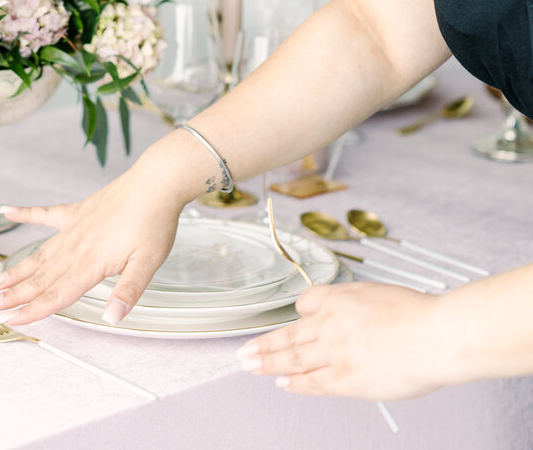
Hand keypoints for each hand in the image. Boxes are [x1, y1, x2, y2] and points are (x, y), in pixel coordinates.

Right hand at [0, 166, 182, 325]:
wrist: (155, 183)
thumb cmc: (154, 222)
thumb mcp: (148, 263)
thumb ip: (128, 291)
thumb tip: (112, 319)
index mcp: (90, 263)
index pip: (56, 295)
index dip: (31, 311)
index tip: (8, 321)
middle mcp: (76, 246)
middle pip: (40, 277)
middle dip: (14, 294)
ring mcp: (74, 226)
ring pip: (40, 253)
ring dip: (17, 268)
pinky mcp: (78, 210)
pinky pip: (46, 214)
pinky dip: (26, 213)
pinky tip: (8, 211)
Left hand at [237, 282, 446, 400]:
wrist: (433, 334)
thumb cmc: (417, 315)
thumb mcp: (378, 294)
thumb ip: (356, 304)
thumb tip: (346, 313)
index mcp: (339, 298)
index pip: (306, 303)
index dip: (297, 314)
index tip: (290, 321)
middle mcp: (330, 323)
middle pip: (289, 334)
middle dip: (264, 344)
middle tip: (244, 352)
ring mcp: (335, 352)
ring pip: (292, 357)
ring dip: (268, 362)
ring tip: (250, 366)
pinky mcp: (345, 378)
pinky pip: (311, 382)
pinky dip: (294, 383)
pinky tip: (281, 383)